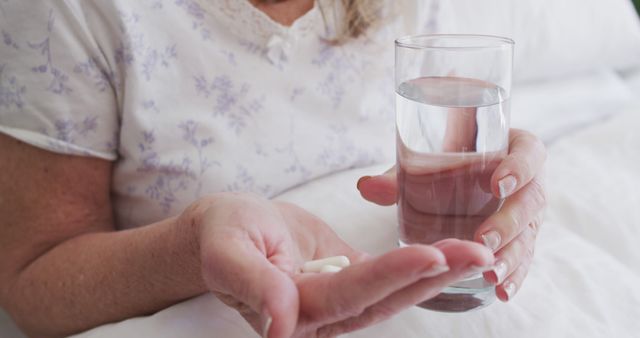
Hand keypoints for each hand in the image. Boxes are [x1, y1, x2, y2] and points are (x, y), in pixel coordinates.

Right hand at [182, 193, 493, 337]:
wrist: (226, 229)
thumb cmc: (221, 235)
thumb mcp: (226, 252)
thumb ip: (251, 285)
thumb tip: (279, 325)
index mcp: (290, 312)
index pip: (347, 295)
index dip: (388, 276)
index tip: (430, 255)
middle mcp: (320, 316)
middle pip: (383, 300)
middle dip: (432, 278)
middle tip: (479, 254)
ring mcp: (336, 302)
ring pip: (392, 293)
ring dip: (437, 274)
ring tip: (478, 252)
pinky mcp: (346, 282)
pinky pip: (387, 278)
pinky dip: (419, 267)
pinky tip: (452, 254)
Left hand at [358, 129, 545, 301]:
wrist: (459, 172)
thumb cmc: (446, 162)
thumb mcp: (424, 163)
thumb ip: (398, 175)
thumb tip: (365, 187)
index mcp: (512, 149)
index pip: (529, 153)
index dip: (519, 167)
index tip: (497, 183)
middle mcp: (527, 182)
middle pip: (531, 200)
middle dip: (510, 222)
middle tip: (484, 239)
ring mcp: (526, 214)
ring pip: (528, 234)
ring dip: (513, 256)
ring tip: (491, 274)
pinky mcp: (520, 239)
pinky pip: (523, 258)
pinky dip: (514, 276)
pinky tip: (501, 291)